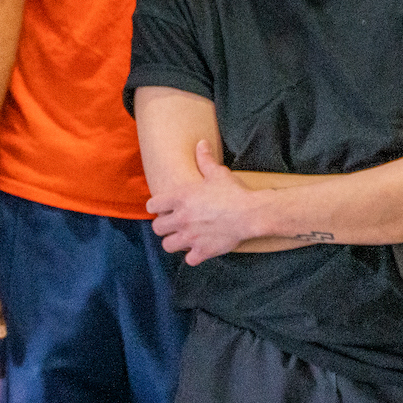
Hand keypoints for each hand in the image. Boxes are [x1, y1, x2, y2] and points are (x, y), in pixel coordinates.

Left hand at [149, 141, 267, 265]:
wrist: (250, 213)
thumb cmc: (233, 192)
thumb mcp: (217, 173)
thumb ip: (204, 159)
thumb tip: (201, 143)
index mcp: (180, 198)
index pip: (152, 206)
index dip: (157, 207)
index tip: (165, 207)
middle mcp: (181, 218)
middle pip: (157, 228)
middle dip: (164, 226)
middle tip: (174, 223)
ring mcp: (190, 237)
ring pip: (167, 245)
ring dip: (174, 242)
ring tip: (183, 238)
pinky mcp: (202, 251)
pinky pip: (188, 260)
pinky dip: (193, 256)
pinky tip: (199, 249)